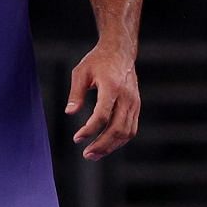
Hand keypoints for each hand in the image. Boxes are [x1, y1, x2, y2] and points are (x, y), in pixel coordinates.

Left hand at [65, 43, 139, 158]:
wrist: (120, 51)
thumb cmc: (97, 60)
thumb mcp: (81, 72)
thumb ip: (76, 93)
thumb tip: (70, 113)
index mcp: (112, 86)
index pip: (103, 115)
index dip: (90, 130)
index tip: (77, 138)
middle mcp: (126, 96)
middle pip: (117, 128)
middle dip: (101, 145)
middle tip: (86, 154)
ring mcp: (134, 102)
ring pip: (126, 132)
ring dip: (110, 147)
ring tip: (94, 154)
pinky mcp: (136, 106)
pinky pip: (130, 129)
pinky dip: (119, 141)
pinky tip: (105, 145)